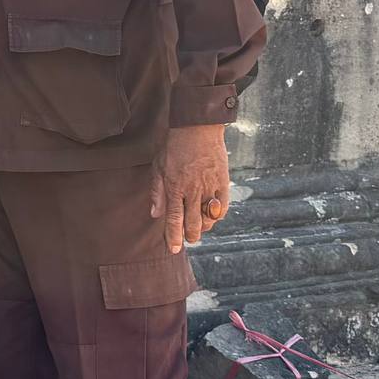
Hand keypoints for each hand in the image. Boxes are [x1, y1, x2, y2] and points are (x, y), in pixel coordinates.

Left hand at [151, 124, 230, 253]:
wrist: (197, 128)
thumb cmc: (174, 146)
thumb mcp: (158, 167)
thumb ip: (157, 192)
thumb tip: (155, 214)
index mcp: (174, 188)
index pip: (174, 219)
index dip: (174, 237)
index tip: (174, 249)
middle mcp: (192, 191)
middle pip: (193, 223)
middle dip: (190, 235)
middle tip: (188, 239)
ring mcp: (209, 187)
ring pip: (209, 218)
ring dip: (204, 227)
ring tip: (200, 228)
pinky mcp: (223, 182)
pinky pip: (223, 206)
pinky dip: (218, 215)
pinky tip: (213, 215)